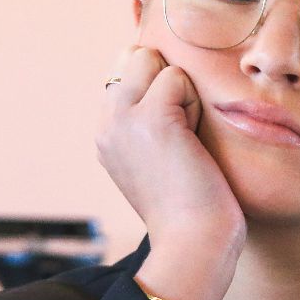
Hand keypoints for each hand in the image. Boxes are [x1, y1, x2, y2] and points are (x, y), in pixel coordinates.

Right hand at [95, 45, 244, 299]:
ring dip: (183, 93)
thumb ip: (151, 119)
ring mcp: (122, 118)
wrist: (193, 243)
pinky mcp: (149, 117)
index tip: (174, 134)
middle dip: (167, 81)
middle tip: (182, 133)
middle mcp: (106, 122)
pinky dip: (194, 103)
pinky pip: (177, 78)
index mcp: (106, 133)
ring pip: (153, 60)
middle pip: (135, 56)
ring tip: (187, 139)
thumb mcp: (159, 158)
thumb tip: (168, 75)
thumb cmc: (191, 207)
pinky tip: (191, 142)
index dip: (158, 86)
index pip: (125, 70)